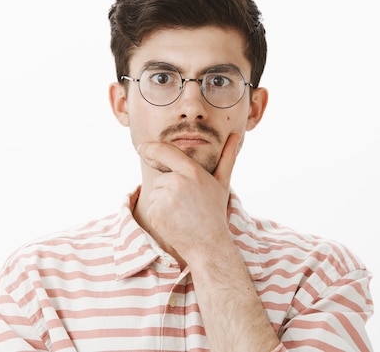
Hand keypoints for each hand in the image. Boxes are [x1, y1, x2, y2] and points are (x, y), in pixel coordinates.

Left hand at [136, 133, 241, 262]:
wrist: (208, 244)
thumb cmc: (215, 212)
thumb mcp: (222, 182)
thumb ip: (227, 157)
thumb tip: (237, 135)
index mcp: (193, 172)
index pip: (166, 152)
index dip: (152, 148)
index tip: (143, 148)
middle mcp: (178, 182)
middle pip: (161, 177)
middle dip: (169, 188)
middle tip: (186, 204)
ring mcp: (165, 197)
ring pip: (155, 192)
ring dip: (163, 201)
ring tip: (181, 213)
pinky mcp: (156, 212)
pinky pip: (151, 206)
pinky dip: (158, 214)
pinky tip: (173, 221)